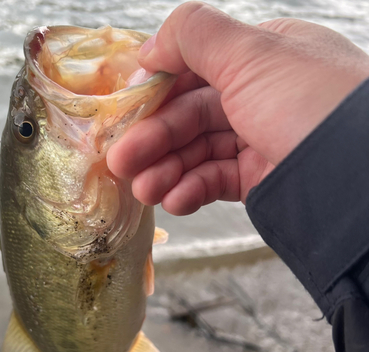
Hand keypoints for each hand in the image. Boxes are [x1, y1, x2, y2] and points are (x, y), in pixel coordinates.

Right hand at [107, 1, 368, 214]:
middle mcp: (260, 95)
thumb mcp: (251, 54)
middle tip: (120, 161)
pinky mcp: (259, 179)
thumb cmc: (310, 102)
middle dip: (153, 139)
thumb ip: (193, 36)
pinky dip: (191, 190)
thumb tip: (149, 45)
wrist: (359, 179)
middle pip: (191, 115)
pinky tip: (175, 200)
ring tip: (144, 189)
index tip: (125, 111)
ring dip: (166, 170)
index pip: (195, 68)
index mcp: (262, 56)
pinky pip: (215, 181)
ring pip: (198, 152)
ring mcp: (259, 138)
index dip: (156, 90)